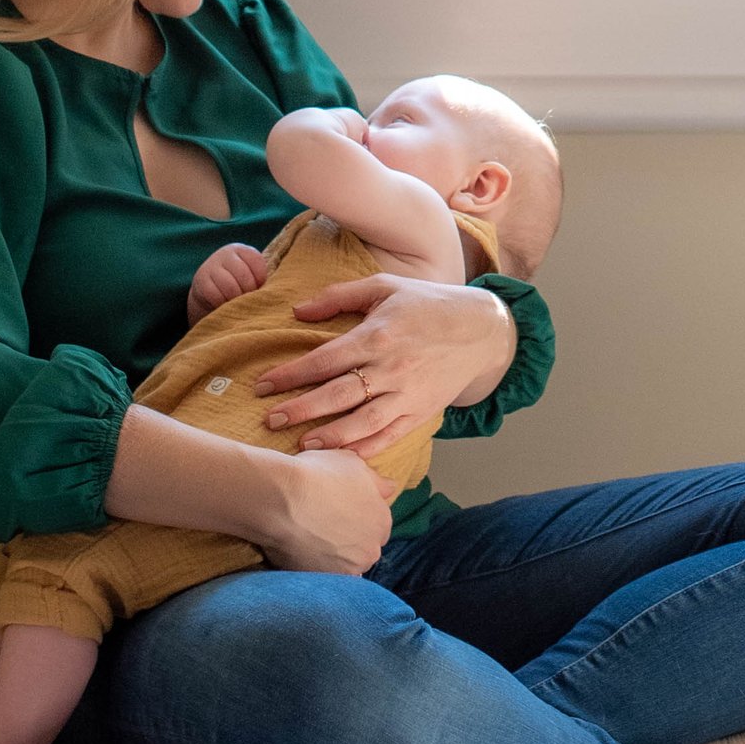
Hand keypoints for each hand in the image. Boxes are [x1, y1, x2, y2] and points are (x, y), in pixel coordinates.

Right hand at [187, 241, 269, 321]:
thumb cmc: (238, 286)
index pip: (257, 263)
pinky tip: (222, 303)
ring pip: (230, 287)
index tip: (257, 287)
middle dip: (248, 292)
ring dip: (235, 300)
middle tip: (246, 298)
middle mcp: (225, 254)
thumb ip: (261, 279)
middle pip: (244, 276)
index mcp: (242, 250)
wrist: (208, 294)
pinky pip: (216, 296)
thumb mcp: (251, 277)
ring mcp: (211, 265)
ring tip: (235, 302)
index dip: (260, 281)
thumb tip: (271, 291)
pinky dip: (222, 304)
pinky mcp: (200, 280)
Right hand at [255, 446, 393, 576]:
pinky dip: (315, 568)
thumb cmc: (318, 475)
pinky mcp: (322, 582)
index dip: (358, 518)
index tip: (339, 512)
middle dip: (349, 539)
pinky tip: (301, 552)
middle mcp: (371, 550)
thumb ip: (376, 481)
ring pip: (344, 565)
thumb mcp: (353, 464)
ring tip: (310, 538)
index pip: (377, 526)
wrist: (280, 499)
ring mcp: (347, 569)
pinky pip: (323, 577)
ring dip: (333, 556)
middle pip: (363, 548)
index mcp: (382, 522)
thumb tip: (390, 488)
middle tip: (324, 525)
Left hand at [257, 273, 512, 457]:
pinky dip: (365, 450)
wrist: (482, 330)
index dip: (290, 374)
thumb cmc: (429, 304)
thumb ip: (339, 296)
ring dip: (329, 436)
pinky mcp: (421, 412)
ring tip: (302, 444)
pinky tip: (343, 457)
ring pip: (362, 423)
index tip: (262, 384)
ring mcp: (407, 394)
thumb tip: (298, 312)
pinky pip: (389, 436)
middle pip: (337, 395)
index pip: (324, 359)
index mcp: (378, 335)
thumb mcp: (385, 287)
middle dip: (300, 409)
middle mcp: (391, 368)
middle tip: (270, 420)